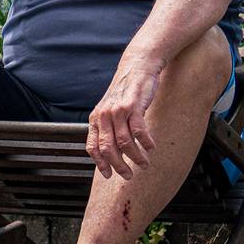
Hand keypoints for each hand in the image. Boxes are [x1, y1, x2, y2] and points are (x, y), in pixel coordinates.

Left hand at [86, 57, 163, 178]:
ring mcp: (118, 111)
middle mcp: (104, 115)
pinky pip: (138, 130)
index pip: (93, 147)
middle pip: (108, 149)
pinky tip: (151, 147)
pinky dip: (145, 142)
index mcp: (96, 119)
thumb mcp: (110, 109)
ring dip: (136, 157)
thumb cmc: (125, 92)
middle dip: (119, 166)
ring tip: (145, 163)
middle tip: (129, 175)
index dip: (100, 164)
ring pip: (125, 143)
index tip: (109, 175)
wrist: (136, 67)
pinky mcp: (133, 106)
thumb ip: (108, 128)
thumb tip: (112, 153)